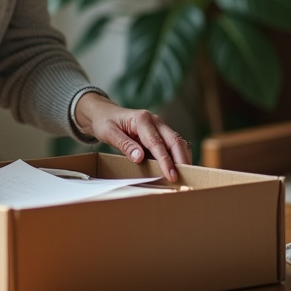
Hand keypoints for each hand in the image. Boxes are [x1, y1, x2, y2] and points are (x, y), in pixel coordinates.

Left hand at [74, 93, 191, 181]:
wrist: (104, 113)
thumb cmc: (105, 122)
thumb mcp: (109, 133)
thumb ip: (125, 144)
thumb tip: (139, 158)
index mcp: (142, 119)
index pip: (157, 143)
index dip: (166, 160)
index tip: (171, 175)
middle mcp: (155, 121)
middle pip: (174, 140)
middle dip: (182, 159)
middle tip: (185, 178)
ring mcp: (159, 126)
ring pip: (177, 141)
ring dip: (183, 157)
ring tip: (186, 175)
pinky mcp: (160, 133)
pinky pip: (172, 144)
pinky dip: (178, 155)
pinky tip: (178, 167)